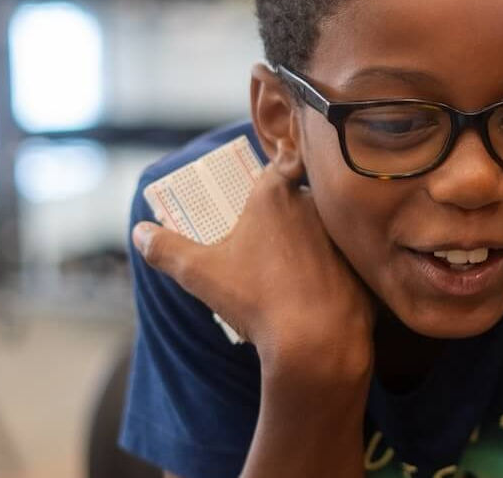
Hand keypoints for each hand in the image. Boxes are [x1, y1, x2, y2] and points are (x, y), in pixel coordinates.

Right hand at [132, 149, 375, 386]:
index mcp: (277, 194)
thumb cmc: (255, 299)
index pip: (282, 160)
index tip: (275, 171)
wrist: (316, 341)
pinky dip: (336, 270)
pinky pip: (347, 259)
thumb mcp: (198, 273)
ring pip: (328, 226)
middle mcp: (316, 204)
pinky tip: (320, 291)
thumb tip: (139, 233)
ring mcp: (343, 233)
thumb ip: (165, 249)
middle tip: (271, 237)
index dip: (279, 162)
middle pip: (304, 195)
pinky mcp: (363, 264)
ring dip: (315, 239)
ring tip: (293, 269)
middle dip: (290, 211)